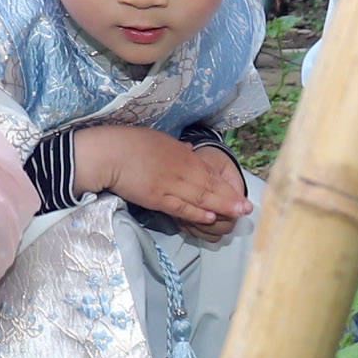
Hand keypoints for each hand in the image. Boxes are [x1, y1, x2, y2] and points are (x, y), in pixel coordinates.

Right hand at [80, 122, 250, 237]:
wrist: (108, 152)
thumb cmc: (129, 143)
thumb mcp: (158, 140)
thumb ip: (175, 149)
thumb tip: (188, 150)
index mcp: (182, 155)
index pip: (209, 172)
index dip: (226, 185)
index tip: (240, 193)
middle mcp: (181, 169)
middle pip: (211, 186)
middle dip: (231, 198)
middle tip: (248, 208)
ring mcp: (170, 184)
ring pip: (201, 197)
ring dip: (222, 206)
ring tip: (238, 214)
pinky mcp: (157, 198)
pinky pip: (181, 208)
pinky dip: (196, 213)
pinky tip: (211, 217)